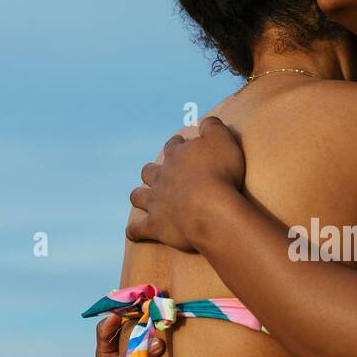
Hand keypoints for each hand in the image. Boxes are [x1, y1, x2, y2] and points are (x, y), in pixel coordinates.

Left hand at [127, 117, 245, 249]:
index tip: (183, 145)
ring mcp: (156, 202)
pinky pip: (137, 230)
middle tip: (161, 174)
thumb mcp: (222, 139)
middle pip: (149, 171)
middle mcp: (162, 177)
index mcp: (177, 156)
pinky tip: (134, 233)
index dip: (177, 145)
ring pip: (138, 196)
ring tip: (144, 199)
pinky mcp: (155, 226)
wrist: (211, 207)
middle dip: (152, 171)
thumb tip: (205, 122)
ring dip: (140, 196)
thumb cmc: (220, 173)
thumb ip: (212, 126)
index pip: (173, 146)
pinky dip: (134, 231)